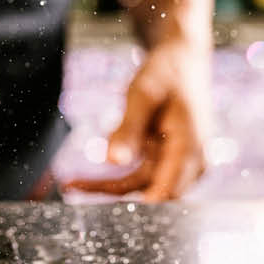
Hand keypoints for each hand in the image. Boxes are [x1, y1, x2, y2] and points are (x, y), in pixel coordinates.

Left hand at [63, 41, 210, 201]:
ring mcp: (181, 162)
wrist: (183, 61)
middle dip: (113, 193)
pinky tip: (89, 175)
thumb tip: (113, 161)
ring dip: (110, 186)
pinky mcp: (169, 160)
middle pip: (149, 190)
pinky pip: (143, 174)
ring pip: (143, 184)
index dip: (132, 202)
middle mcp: (191, 161)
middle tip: (72, 186)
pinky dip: (118, 176)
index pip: (164, 190)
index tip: (96, 202)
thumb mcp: (142, 96)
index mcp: (189, 146)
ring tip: (73, 183)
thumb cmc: (165, 75)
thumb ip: (129, 129)